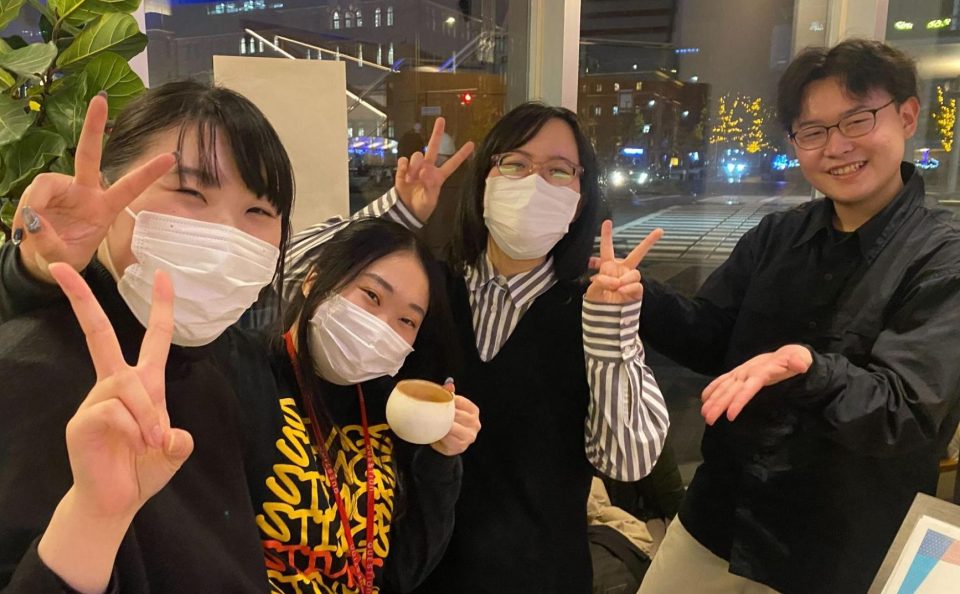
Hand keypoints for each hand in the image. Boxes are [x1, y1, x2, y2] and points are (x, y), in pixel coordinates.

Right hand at [12, 94, 175, 282]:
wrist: (43, 260)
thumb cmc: (63, 257)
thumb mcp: (61, 258)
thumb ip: (48, 241)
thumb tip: (33, 218)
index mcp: (105, 208)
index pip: (129, 187)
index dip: (148, 172)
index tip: (171, 156)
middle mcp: (86, 191)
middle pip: (89, 155)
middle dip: (94, 127)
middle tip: (101, 100)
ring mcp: (64, 188)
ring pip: (46, 184)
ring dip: (35, 205)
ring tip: (31, 231)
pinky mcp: (44, 190)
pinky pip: (33, 193)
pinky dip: (26, 210)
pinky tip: (24, 225)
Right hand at [49, 262, 193, 520]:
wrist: (116, 503)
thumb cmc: (142, 471)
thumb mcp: (171, 453)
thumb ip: (179, 442)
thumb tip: (176, 436)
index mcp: (142, 384)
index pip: (152, 338)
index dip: (160, 308)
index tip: (162, 275)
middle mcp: (115, 385)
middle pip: (99, 334)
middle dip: (82, 300)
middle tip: (62, 267)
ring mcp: (95, 401)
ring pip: (126, 385)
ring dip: (146, 415)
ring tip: (150, 442)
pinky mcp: (82, 421)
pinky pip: (113, 410)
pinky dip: (133, 428)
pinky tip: (133, 445)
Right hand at [395, 117, 473, 222]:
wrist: (405, 210)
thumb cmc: (421, 207)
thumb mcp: (429, 199)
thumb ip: (429, 185)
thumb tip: (425, 170)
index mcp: (438, 176)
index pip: (452, 163)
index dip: (461, 154)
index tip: (471, 144)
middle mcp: (428, 168)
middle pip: (433, 147)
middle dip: (437, 133)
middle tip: (441, 119)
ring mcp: (415, 167)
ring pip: (417, 155)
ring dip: (415, 165)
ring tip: (412, 179)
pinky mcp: (403, 169)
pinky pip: (403, 160)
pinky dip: (403, 167)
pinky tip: (404, 175)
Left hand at [431, 379, 480, 456]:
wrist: (446, 445)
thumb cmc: (448, 423)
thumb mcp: (450, 408)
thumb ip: (449, 395)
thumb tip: (449, 382)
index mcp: (474, 411)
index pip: (459, 401)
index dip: (446, 401)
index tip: (435, 402)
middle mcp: (475, 423)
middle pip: (455, 413)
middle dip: (442, 413)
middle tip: (429, 412)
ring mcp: (469, 436)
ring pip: (451, 425)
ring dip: (440, 424)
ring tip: (431, 422)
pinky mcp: (460, 446)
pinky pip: (447, 437)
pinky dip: (440, 434)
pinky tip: (435, 432)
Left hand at [585, 220, 662, 304]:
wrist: (606, 317)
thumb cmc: (598, 301)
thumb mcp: (593, 290)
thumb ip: (601, 281)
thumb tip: (614, 279)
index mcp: (609, 266)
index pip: (607, 249)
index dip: (606, 235)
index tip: (607, 222)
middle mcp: (622, 270)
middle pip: (638, 253)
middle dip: (649, 242)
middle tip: (659, 231)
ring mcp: (631, 280)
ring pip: (634, 273)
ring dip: (623, 279)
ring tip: (615, 287)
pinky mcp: (637, 291)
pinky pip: (636, 285)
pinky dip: (628, 287)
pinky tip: (620, 291)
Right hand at [700, 344, 812, 424]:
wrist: (786, 352)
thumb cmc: (795, 359)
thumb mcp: (801, 359)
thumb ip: (799, 362)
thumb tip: (800, 366)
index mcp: (761, 372)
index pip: (747, 389)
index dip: (738, 401)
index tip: (729, 415)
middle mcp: (747, 372)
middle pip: (730, 390)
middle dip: (718, 405)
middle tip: (709, 419)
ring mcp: (740, 372)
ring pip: (723, 387)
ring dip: (712, 400)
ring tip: (703, 413)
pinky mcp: (738, 373)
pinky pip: (722, 381)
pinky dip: (712, 389)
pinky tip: (704, 399)